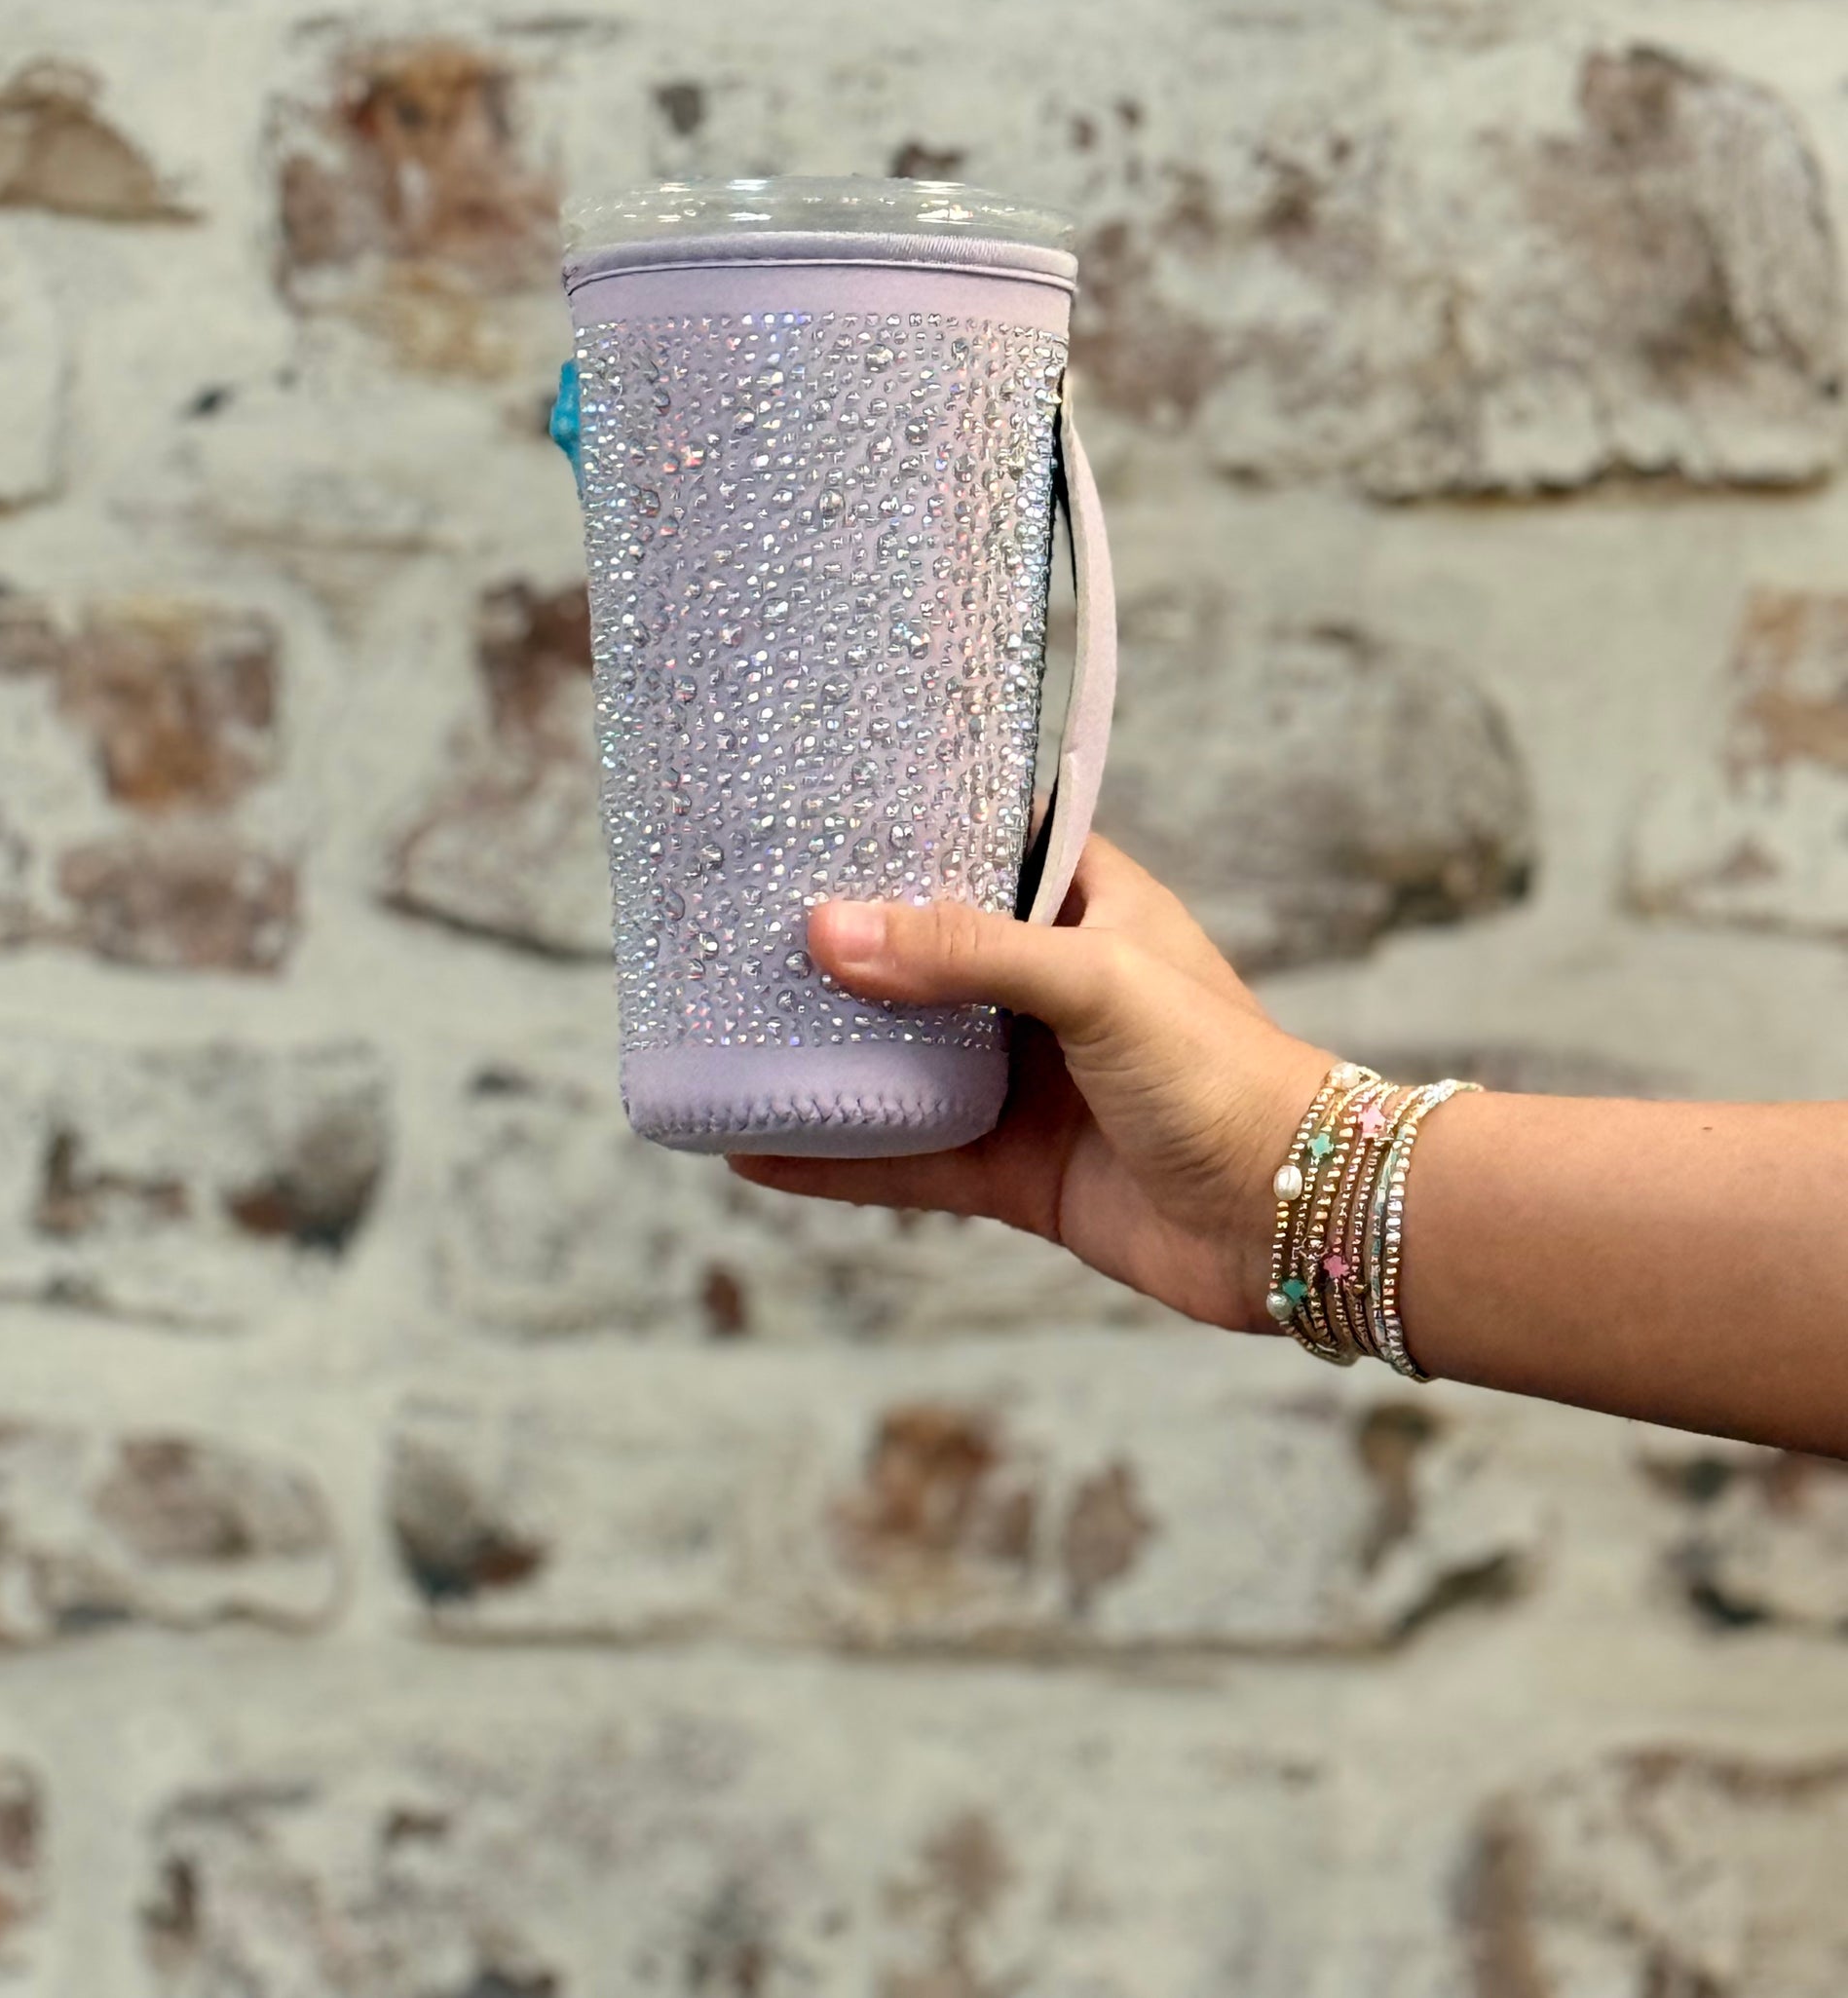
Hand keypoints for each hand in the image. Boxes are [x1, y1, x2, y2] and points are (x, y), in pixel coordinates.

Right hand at [727, 836, 1330, 1331]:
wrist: (1294, 1221)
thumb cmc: (1226, 1072)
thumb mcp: (1095, 983)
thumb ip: (965, 954)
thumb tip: (830, 931)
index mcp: (1089, 909)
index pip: (992, 839)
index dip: (919, 820)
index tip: (825, 801)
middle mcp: (1051, 988)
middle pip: (927, 953)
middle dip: (846, 942)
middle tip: (742, 914)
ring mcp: (1030, 1081)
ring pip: (906, 1058)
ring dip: (829, 1053)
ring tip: (727, 1027)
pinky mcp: (1016, 1170)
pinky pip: (907, 1160)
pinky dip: (836, 1158)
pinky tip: (756, 1151)